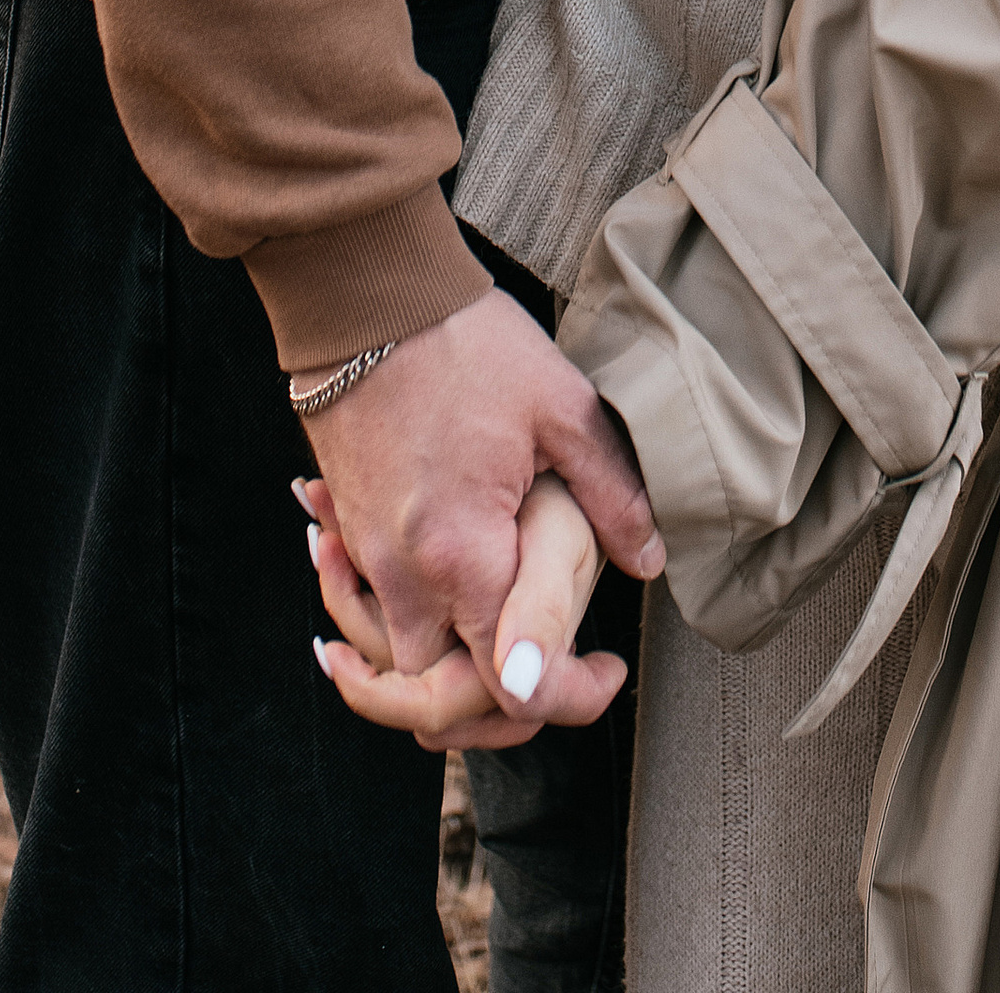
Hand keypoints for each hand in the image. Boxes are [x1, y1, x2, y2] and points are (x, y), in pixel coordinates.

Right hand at [296, 288, 658, 717]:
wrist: (364, 293)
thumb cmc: (462, 342)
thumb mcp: (561, 407)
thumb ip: (612, 493)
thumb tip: (649, 559)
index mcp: (463, 557)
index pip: (512, 684)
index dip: (567, 696)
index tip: (605, 670)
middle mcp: (405, 576)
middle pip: (442, 699)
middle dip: (504, 706)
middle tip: (562, 671)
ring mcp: (367, 554)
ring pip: (402, 662)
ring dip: (450, 673)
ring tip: (510, 647)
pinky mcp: (350, 526)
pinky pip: (373, 611)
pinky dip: (405, 624)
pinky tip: (452, 598)